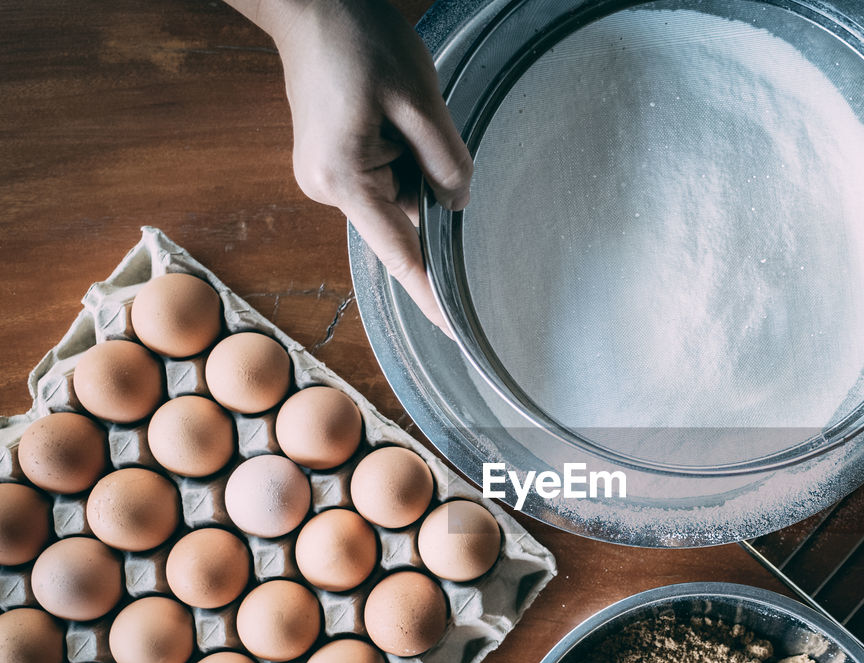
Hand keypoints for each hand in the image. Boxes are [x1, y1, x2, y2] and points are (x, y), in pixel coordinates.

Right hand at [231, 0, 471, 332]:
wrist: (307, 3)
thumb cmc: (357, 40)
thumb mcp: (418, 99)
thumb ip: (445, 161)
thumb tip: (459, 205)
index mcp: (346, 179)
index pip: (401, 256)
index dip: (432, 295)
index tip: (457, 331)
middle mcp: (327, 188)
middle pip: (404, 218)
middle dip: (429, 187)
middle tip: (419, 124)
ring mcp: (324, 176)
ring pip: (397, 196)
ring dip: (414, 163)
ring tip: (399, 107)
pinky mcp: (330, 162)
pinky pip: (383, 177)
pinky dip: (402, 156)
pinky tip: (393, 115)